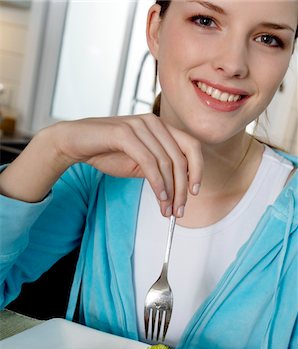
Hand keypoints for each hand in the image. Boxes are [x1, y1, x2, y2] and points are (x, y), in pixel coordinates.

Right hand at [56, 114, 202, 216]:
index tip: (195, 192)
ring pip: (166, 162)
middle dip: (183, 188)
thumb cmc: (107, 152)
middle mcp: (153, 122)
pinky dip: (157, 183)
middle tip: (180, 211)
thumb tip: (180, 189)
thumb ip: (159, 169)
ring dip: (170, 191)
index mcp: (161, 127)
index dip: (198, 170)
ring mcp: (139, 125)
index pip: (191, 146)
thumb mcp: (140, 162)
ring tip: (168, 211)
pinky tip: (160, 198)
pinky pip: (149, 162)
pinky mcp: (124, 133)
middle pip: (181, 158)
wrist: (75, 143)